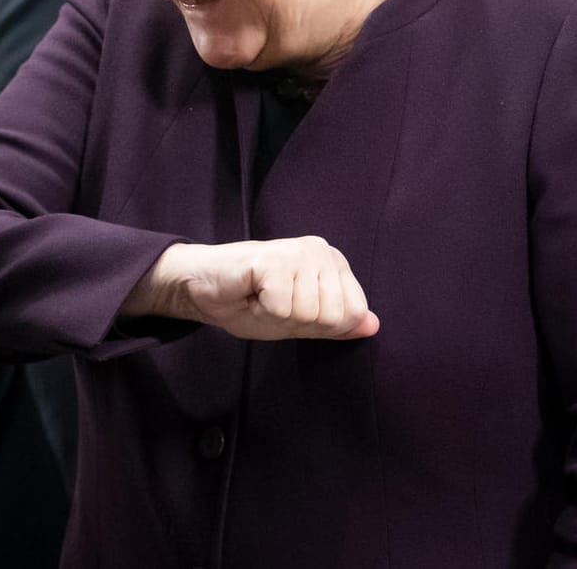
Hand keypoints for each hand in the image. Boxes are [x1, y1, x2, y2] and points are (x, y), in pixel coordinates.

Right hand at [122, 238, 378, 340]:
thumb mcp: (300, 319)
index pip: (352, 313)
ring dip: (276, 316)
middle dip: (298, 322)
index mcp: (333, 262)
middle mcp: (320, 250)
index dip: (319, 324)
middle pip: (332, 316)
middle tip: (272, 303)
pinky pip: (281, 308)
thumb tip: (373, 325)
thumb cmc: (250, 301)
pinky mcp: (272, 259)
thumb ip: (336, 323)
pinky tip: (250, 294)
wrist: (203, 287)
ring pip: (307, 314)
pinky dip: (262, 311)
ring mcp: (297, 252)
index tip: (291, 308)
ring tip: (260, 298)